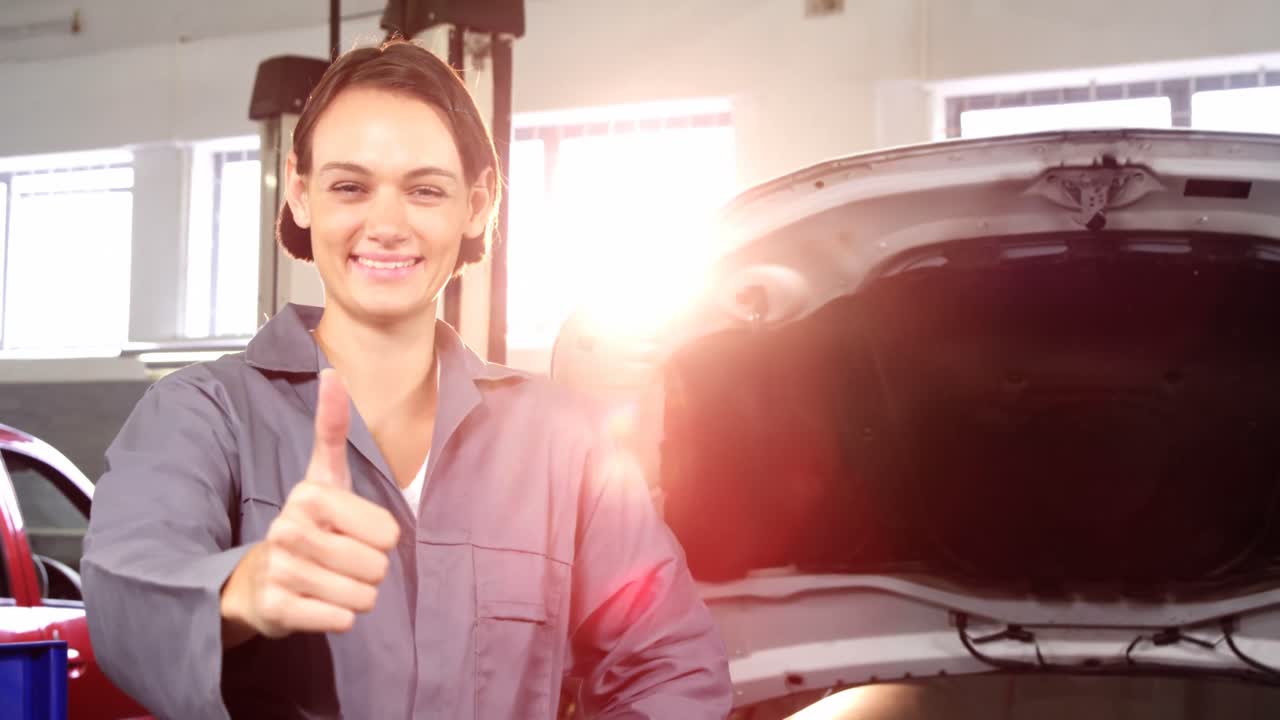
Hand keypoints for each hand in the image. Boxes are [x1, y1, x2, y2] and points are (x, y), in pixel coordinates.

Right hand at [221, 369, 400, 645]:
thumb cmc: (306, 524)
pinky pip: (341, 620)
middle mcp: (289, 529)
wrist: (256, 580)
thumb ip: (331, 427)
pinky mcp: (276, 609)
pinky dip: (337, 617)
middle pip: (377, 567)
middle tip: (339, 560)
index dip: (379, 539)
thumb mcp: (323, 474)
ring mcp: (281, 570)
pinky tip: (315, 601)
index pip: (388, 534)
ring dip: (354, 595)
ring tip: (327, 580)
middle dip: (368, 571)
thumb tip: (332, 372)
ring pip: (362, 597)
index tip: (349, 531)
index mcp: (310, 495)